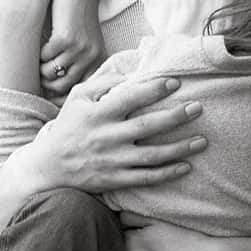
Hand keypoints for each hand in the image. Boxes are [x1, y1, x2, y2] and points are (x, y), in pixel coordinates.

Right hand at [10, 75, 206, 193]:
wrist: (48, 167)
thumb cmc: (68, 126)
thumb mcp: (78, 97)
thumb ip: (104, 82)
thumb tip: (133, 71)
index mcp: (98, 114)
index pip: (129, 98)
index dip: (153, 90)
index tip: (175, 83)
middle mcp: (107, 137)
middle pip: (147, 126)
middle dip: (175, 117)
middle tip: (198, 108)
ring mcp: (112, 161)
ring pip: (152, 156)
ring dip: (179, 148)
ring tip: (202, 140)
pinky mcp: (115, 180)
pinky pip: (145, 178)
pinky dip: (167, 174)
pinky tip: (186, 166)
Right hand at [40, 0, 106, 101]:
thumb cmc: (80, 19)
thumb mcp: (87, 44)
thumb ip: (79, 65)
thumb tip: (55, 92)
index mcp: (99, 61)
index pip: (80, 89)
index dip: (63, 96)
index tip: (50, 96)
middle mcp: (91, 57)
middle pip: (64, 86)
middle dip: (48, 85)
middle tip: (40, 77)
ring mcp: (78, 49)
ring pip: (52, 73)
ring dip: (42, 69)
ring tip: (41, 61)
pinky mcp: (64, 38)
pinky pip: (45, 57)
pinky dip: (41, 53)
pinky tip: (44, 44)